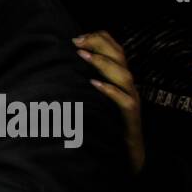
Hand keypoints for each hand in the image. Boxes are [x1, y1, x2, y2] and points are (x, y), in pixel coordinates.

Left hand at [76, 31, 143, 173]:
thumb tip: (60, 65)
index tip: (76, 37)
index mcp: (119, 77)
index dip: (99, 38)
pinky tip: (94, 84)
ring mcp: (131, 100)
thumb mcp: (93, 96)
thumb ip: (84, 79)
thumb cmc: (104, 121)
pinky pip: (125, 101)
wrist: (125, 153)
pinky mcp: (131, 117)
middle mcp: (128, 85)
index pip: (116, 49)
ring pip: (125, 75)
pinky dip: (111, 91)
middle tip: (76, 42)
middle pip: (121, 56)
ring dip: (103, 63)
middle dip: (100, 44)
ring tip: (83, 55)